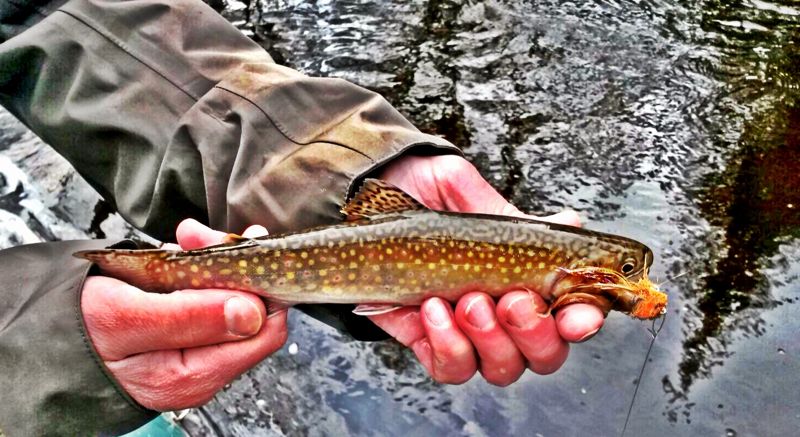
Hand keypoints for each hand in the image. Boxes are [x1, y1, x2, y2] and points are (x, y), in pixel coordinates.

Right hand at [81, 220, 286, 410]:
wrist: (44, 336)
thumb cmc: (76, 329)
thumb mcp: (126, 316)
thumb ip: (189, 317)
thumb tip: (251, 313)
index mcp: (191, 376)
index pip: (263, 331)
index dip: (254, 285)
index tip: (229, 249)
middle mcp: (202, 372)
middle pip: (253, 314)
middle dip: (232, 267)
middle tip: (199, 236)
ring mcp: (195, 356)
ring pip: (232, 301)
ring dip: (215, 263)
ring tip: (187, 238)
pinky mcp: (185, 338)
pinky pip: (210, 300)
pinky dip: (199, 271)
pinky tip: (179, 255)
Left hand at [370, 154, 604, 385]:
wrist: (371, 202)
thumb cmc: (427, 198)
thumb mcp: (470, 195)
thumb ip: (514, 215)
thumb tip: (570, 221)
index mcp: (530, 278)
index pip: (573, 313)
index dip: (583, 319)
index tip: (577, 315)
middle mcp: (507, 315)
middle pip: (545, 354)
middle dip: (534, 332)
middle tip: (511, 299)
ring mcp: (471, 335)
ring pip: (502, 367)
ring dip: (490, 338)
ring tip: (467, 299)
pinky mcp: (431, 343)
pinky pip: (452, 367)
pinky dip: (448, 344)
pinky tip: (432, 308)